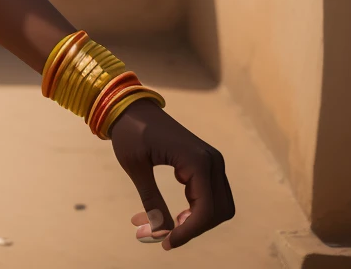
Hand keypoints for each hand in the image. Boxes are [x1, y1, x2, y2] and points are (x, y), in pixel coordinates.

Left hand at [108, 99, 234, 248]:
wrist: (131, 108)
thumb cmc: (131, 133)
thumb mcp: (136, 167)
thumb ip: (151, 199)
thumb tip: (159, 232)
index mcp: (196, 160)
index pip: (205, 210)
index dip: (189, 232)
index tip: (166, 243)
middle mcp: (211, 160)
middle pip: (219, 211)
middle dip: (196, 229)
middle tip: (166, 238)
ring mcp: (212, 161)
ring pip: (219, 205)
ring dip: (198, 221)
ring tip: (170, 227)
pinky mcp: (206, 163)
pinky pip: (212, 195)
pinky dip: (198, 210)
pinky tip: (178, 215)